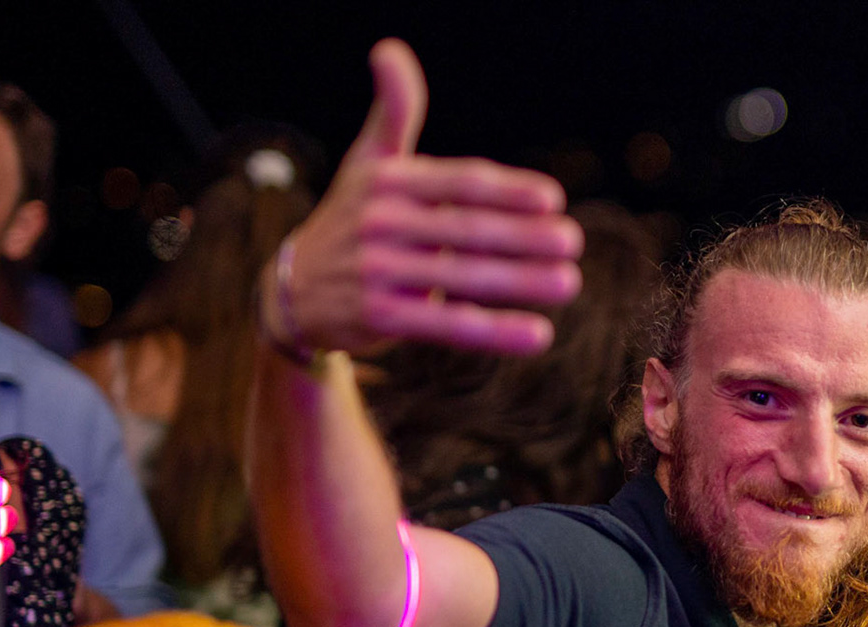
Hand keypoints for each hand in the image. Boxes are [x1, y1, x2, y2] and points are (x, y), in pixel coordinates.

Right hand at [267, 39, 583, 357]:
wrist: (295, 289)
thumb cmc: (353, 217)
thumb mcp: (369, 162)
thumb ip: (394, 113)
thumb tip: (390, 49)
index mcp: (389, 181)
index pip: (458, 182)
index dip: (506, 190)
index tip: (552, 199)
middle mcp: (380, 223)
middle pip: (467, 230)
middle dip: (524, 238)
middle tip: (572, 242)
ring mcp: (378, 271)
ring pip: (463, 278)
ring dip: (521, 282)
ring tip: (569, 282)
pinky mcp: (381, 317)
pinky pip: (448, 325)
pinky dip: (496, 332)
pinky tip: (539, 334)